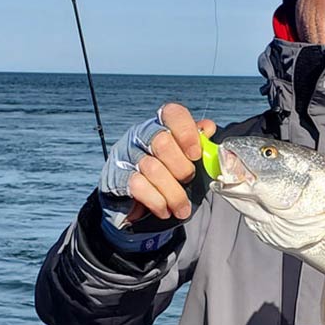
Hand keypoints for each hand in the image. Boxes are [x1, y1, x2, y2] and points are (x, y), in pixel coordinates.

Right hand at [125, 104, 215, 222]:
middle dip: (181, 167)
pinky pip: (139, 186)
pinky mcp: (115, 177)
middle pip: (161, 141)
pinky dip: (157, 201)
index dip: (186, 131)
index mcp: (160, 125)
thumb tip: (209, 129)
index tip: (196, 154)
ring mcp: (125, 155)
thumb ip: (198, 144)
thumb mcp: (184, 159)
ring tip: (182, 208)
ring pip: (152, 168)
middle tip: (188, 181)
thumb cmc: (165, 175)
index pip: (172, 114)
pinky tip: (164, 210)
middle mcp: (140, 135)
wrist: (133, 205)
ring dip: (173, 193)